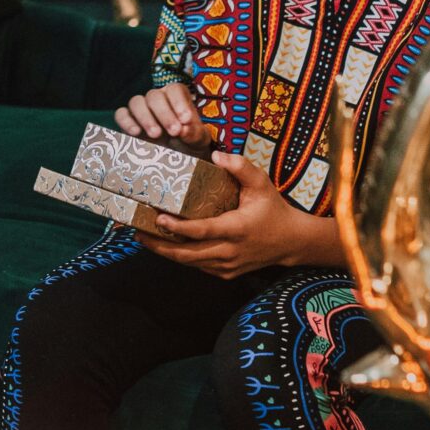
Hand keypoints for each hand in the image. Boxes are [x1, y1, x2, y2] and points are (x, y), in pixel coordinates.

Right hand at [114, 82, 209, 144]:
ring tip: (156, 135)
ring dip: (145, 117)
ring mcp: (141, 109)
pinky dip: (126, 121)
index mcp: (177, 97)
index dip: (179, 103)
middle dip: (164, 114)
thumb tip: (184, 129)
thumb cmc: (189, 143)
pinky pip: (121, 114)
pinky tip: (136, 133)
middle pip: (155, 96)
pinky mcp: (127, 121)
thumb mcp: (199, 140)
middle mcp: (157, 99)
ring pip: (136, 102)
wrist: (176, 159)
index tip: (185, 120)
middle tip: (174, 132)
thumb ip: (194, 133)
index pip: (175, 90)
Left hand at [134, 153, 321, 277]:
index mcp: (237, 229)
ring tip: (144, 238)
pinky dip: (181, 257)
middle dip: (160, 245)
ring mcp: (228, 265)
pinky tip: (165, 246)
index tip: (159, 218)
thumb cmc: (274, 210)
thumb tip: (217, 156)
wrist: (292, 242)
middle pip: (188, 254)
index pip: (203, 231)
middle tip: (137, 232)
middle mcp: (230, 251)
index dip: (179, 228)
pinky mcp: (226, 273)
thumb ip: (241, 167)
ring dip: (166, 252)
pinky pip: (198, 266)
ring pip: (190, 263)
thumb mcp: (262, 184)